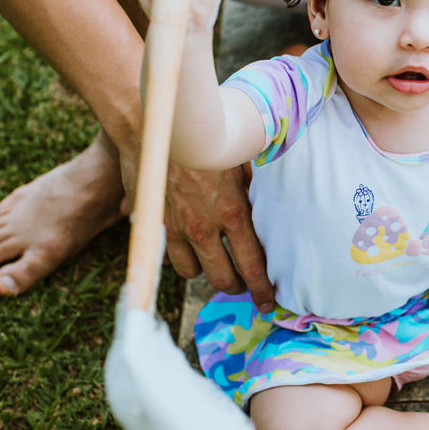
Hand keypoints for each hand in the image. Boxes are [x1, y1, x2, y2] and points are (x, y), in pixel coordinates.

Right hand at [117, 126, 274, 311]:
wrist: (157, 127)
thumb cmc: (206, 137)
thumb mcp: (242, 159)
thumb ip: (255, 186)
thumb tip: (272, 200)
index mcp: (233, 212)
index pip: (252, 266)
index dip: (262, 289)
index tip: (268, 302)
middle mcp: (205, 227)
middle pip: (224, 279)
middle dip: (238, 287)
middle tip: (246, 285)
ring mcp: (178, 228)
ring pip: (194, 274)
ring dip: (208, 274)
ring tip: (219, 268)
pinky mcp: (157, 224)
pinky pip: (171, 258)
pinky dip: (184, 261)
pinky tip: (193, 253)